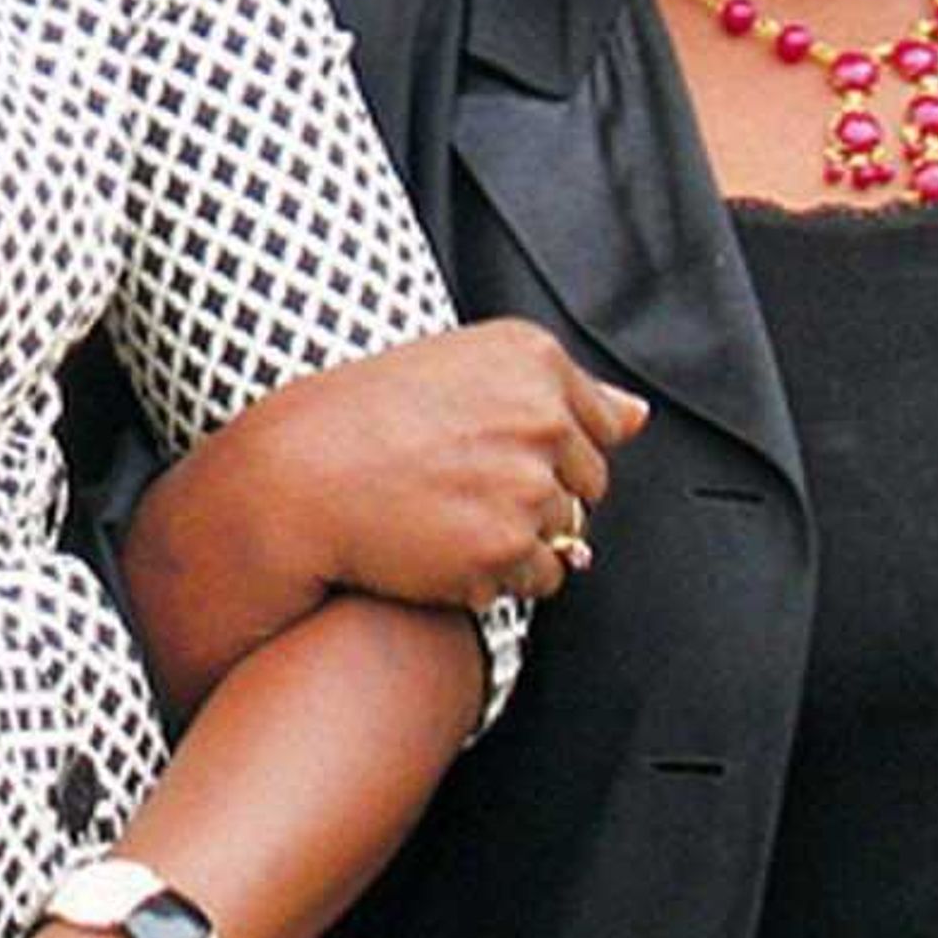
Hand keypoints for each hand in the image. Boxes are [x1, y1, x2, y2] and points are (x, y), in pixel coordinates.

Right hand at [190, 319, 646, 614]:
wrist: (299, 477)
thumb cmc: (368, 418)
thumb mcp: (463, 371)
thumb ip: (558, 391)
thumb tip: (639, 415)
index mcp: (533, 359)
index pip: (601, 423)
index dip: (546, 446)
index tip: (491, 449)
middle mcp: (542, 416)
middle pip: (590, 482)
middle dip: (540, 494)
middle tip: (461, 488)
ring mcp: (527, 485)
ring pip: (566, 534)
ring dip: (519, 539)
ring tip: (446, 517)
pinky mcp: (506, 549)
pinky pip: (539, 578)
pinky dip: (502, 576)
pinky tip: (445, 548)